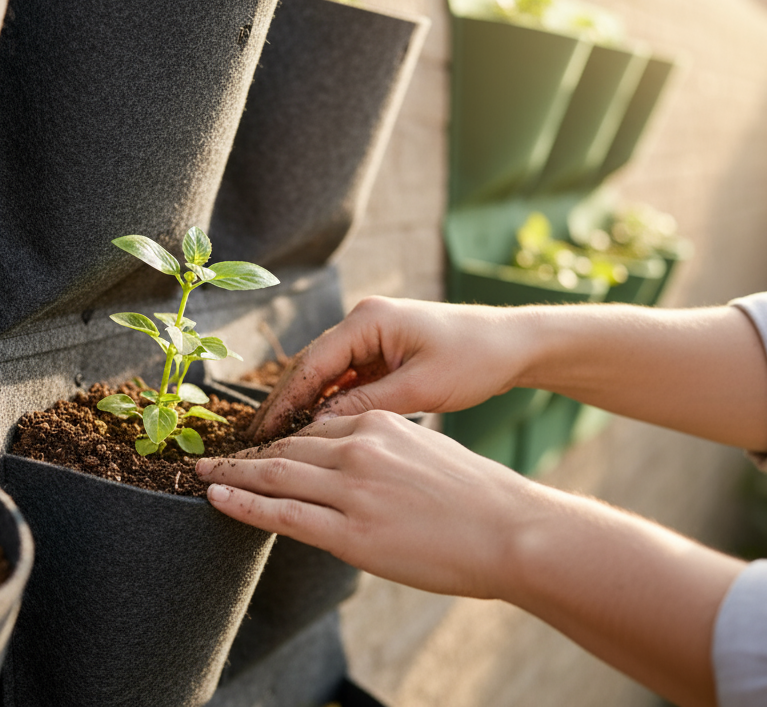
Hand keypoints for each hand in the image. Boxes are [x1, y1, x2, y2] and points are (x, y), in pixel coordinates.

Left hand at [198, 410, 533, 598]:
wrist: (512, 530)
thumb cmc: (480, 499)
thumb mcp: (428, 455)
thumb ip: (388, 453)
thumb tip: (363, 468)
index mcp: (380, 425)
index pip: (313, 430)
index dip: (278, 440)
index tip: (255, 446)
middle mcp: (360, 449)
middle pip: (286, 447)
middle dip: (243, 453)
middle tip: (209, 455)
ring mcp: (352, 491)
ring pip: (275, 476)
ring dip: (232, 474)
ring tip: (202, 475)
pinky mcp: (351, 532)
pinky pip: (282, 514)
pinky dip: (243, 504)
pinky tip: (217, 498)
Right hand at [248, 297, 531, 438]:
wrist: (514, 345)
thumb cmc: (474, 360)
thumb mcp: (420, 388)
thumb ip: (366, 405)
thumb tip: (318, 428)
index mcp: (368, 320)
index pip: (311, 363)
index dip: (283, 401)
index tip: (260, 435)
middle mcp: (363, 323)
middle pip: (309, 368)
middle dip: (283, 406)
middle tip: (252, 445)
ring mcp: (371, 338)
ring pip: (323, 377)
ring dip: (302, 408)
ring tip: (274, 446)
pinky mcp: (381, 355)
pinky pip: (344, 382)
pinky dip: (327, 407)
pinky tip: (312, 436)